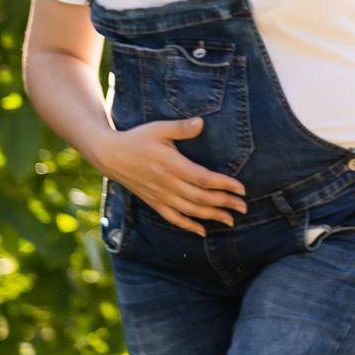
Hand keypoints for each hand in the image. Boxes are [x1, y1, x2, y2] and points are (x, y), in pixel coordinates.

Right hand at [95, 118, 248, 235]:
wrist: (109, 155)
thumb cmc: (137, 138)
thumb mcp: (158, 128)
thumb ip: (181, 128)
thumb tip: (200, 122)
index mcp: (172, 165)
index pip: (204, 179)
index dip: (225, 185)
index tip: (242, 189)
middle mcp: (167, 183)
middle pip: (201, 197)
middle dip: (225, 203)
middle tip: (244, 207)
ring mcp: (160, 195)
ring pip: (190, 210)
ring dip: (212, 217)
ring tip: (231, 221)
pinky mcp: (153, 202)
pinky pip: (172, 218)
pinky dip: (188, 226)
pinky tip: (202, 232)